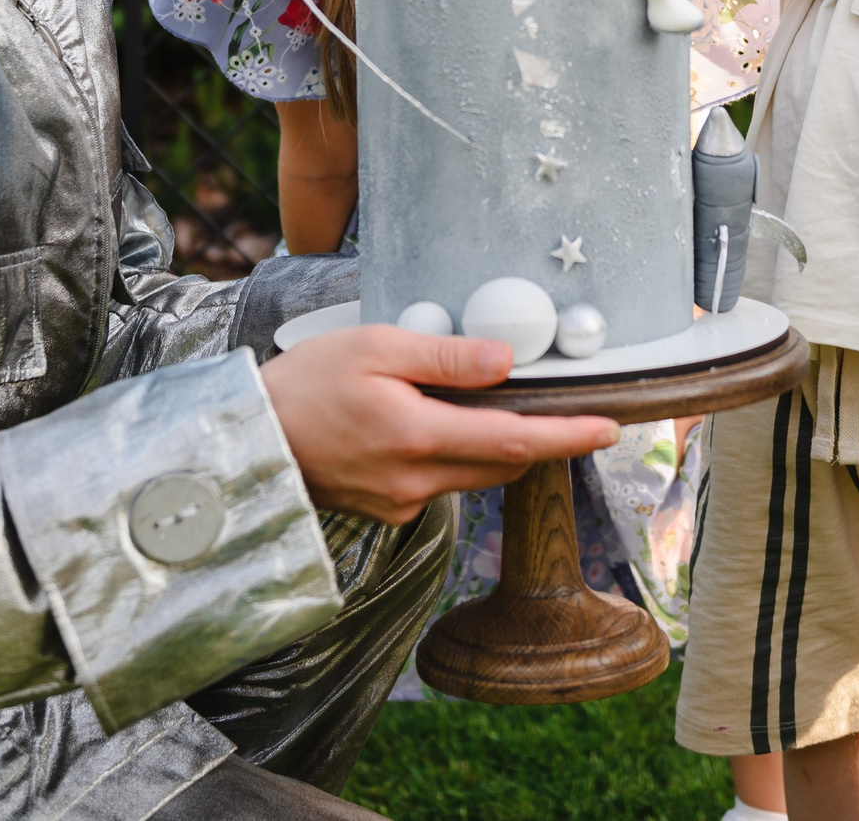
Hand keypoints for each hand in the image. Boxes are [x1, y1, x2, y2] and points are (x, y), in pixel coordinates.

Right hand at [261, 325, 619, 523]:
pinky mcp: (389, 509)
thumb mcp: (375, 348)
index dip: (568, 436)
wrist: (249, 440)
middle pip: (503, 464)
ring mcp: (402, 503)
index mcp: (415, 437)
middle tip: (557, 403)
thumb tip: (506, 362)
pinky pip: (442, 482)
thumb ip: (445, 357)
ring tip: (481, 402)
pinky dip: (454, 454)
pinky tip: (430, 423)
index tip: (609, 427)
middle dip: (537, 438)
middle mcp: (416, 481)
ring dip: (493, 445)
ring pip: (475, 475)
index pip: (514, 442)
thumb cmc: (304, 385)